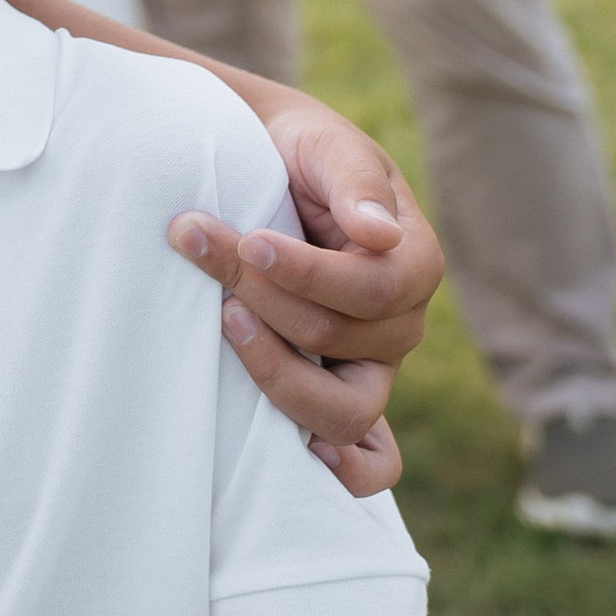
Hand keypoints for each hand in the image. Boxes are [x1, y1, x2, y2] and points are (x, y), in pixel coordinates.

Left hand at [170, 107, 442, 495]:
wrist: (265, 161)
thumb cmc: (300, 150)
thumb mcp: (328, 146)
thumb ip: (354, 184)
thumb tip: (379, 235)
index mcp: (414, 261)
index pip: (372, 290)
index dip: (304, 273)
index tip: (245, 241)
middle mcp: (401, 323)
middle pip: (338, 339)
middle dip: (263, 299)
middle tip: (200, 246)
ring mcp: (370, 366)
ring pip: (342, 408)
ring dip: (274, 369)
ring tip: (222, 318)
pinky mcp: (336, 390)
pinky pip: (369, 458)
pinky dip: (347, 469)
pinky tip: (306, 457)